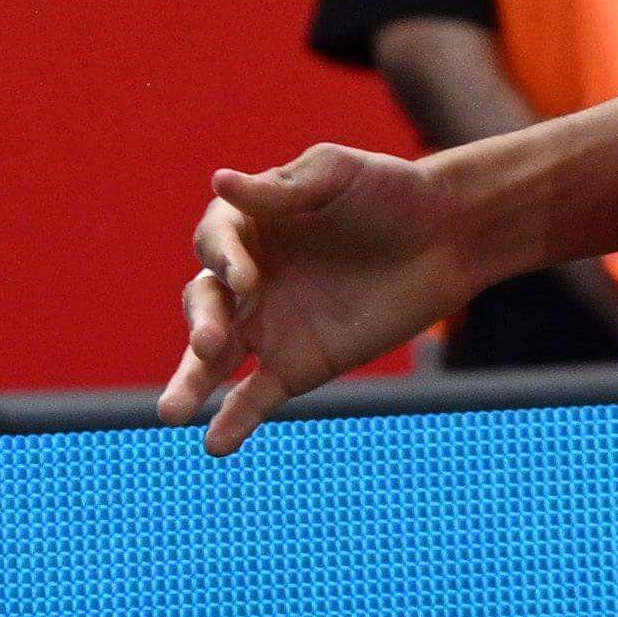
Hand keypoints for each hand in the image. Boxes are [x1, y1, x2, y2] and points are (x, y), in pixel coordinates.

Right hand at [157, 142, 485, 450]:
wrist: (446, 237)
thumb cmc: (388, 191)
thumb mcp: (336, 173)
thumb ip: (281, 190)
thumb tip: (219, 182)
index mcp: (249, 225)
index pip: (214, 243)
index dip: (223, 260)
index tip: (245, 277)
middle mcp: (247, 279)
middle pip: (205, 303)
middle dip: (203, 323)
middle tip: (212, 343)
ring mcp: (268, 326)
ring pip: (214, 360)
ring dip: (191, 382)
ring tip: (171, 413)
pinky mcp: (296, 366)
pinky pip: (254, 397)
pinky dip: (233, 420)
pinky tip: (215, 443)